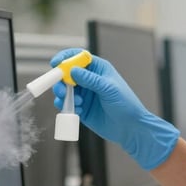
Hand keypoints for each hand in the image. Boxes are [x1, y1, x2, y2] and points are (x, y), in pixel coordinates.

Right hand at [50, 49, 179, 169]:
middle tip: (63, 90)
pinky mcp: (81, 108)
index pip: (78, 57)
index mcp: (98, 69)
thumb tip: (73, 70)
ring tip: (76, 102)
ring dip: (64, 95)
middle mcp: (89, 80)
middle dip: (60, 81)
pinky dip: (67, 107)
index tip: (55, 63)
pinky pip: (67, 105)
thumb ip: (91, 79)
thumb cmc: (126, 104)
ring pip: (64, 90)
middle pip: (66, 74)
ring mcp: (84, 94)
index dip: (65, 57)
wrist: (130, 127)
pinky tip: (78, 111)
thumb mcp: (109, 89)